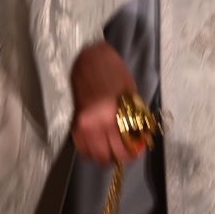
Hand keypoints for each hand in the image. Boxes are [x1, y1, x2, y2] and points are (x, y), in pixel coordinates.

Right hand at [70, 41, 145, 166]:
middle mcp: (95, 123)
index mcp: (113, 114)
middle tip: (128, 151)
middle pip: (109, 155)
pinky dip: (91, 151)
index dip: (133, 153)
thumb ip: (134, 117)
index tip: (138, 150)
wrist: (89, 57)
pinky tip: (100, 145)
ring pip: (94, 155)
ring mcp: (82, 124)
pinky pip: (82, 147)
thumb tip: (139, 136)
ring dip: (106, 156)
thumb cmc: (114, 71)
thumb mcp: (130, 93)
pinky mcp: (74, 122)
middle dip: (121, 156)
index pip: (124, 147)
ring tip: (115, 149)